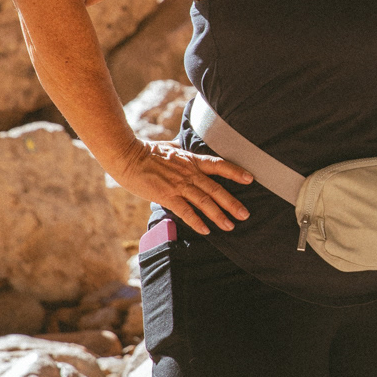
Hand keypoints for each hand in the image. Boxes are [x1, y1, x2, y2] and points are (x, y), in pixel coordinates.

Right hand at [112, 138, 252, 234]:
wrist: (126, 155)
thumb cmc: (145, 150)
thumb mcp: (169, 147)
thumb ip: (179, 149)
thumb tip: (182, 146)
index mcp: (191, 160)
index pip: (218, 165)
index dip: (235, 171)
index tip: (250, 178)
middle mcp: (188, 173)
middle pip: (215, 189)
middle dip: (232, 203)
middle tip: (245, 214)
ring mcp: (178, 185)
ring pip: (204, 202)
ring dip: (218, 215)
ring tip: (230, 226)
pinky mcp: (166, 196)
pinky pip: (185, 211)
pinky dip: (196, 221)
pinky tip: (206, 230)